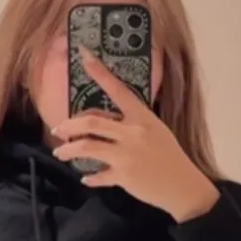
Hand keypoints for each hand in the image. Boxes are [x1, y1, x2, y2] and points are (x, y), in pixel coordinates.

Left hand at [51, 47, 220, 222]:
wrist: (183, 186)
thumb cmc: (170, 156)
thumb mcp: (156, 131)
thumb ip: (132, 124)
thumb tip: (105, 123)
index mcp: (142, 117)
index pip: (118, 90)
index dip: (100, 72)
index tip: (83, 54)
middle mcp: (132, 133)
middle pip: (92, 123)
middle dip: (69, 126)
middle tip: (57, 129)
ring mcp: (126, 155)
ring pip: (88, 147)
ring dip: (69, 150)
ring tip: (61, 152)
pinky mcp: (123, 176)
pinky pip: (98, 175)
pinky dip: (90, 178)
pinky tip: (85, 178)